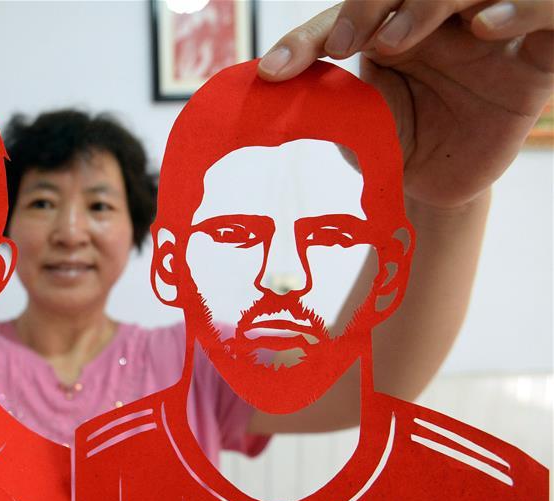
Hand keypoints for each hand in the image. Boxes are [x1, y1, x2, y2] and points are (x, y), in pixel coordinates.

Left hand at [258, 0, 553, 207]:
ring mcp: (491, 32)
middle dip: (368, 4)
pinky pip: (548, 12)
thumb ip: (323, 96)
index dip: (312, 34)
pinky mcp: (535, 59)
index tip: (275, 70)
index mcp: (391, 23)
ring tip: (392, 41)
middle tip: (343, 46)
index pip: (352, 11)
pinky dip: (524, 6)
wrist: (435, 188)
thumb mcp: (354, 122)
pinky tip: (486, 24)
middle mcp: (440, 18)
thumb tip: (268, 79)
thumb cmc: (392, 145)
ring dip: (430, 0)